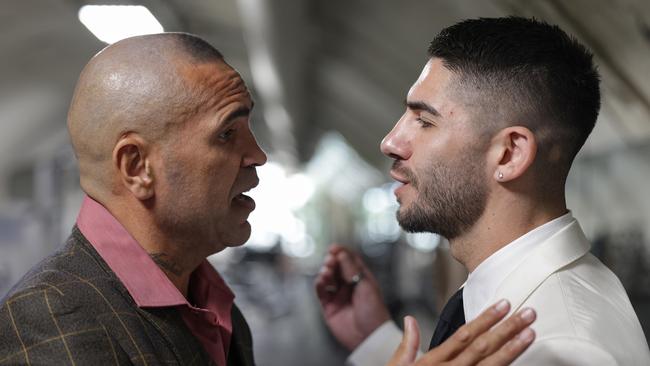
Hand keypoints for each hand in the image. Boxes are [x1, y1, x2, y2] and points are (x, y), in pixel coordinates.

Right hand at [314, 244, 390, 349]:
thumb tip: (341, 252)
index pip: (350, 261)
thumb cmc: (373, 312)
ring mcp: (339, 296)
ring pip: (327, 278)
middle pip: (337, 267)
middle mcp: (349, 286)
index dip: (341, 253)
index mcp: (362, 279)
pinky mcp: (329, 307)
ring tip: (327, 272)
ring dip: (325, 272)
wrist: (369, 337)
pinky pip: (321, 292)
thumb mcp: (365, 286)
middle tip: (330, 260)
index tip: (333, 248)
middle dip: (332, 261)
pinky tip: (321, 282)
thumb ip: (351, 269)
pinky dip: (319, 284)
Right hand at [388, 301, 535, 365]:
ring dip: (512, 349)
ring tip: (530, 334)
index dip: (485, 319)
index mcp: (433, 362)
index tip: (503, 304)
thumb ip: (407, 344)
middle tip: (528, 313)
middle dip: (507, 328)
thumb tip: (409, 319)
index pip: (464, 335)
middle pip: (483, 347)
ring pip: (492, 365)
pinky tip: (520, 362)